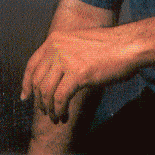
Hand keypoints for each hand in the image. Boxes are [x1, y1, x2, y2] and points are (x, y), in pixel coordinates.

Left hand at [21, 26, 137, 122]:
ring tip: (56, 116)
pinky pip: (59, 98)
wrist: (129, 44)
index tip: (26, 96)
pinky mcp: (77, 73)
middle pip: (37, 80)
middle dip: (39, 100)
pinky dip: (59, 110)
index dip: (26, 83)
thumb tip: (52, 76)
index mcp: (56, 38)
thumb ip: (64, 53)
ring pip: (46, 92)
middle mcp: (57, 47)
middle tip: (45, 111)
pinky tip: (64, 115)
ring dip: (49, 109)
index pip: (32, 64)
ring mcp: (66, 59)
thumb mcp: (80, 42)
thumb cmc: (110, 45)